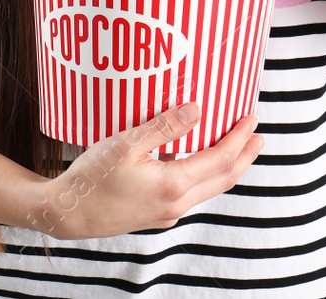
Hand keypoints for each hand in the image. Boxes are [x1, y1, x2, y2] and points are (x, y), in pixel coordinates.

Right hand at [26, 103, 263, 239]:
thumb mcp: (126, 143)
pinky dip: (206, 177)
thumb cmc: (91, 177)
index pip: (221, 159)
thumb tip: (198, 110)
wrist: (67, 213)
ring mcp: (167, 214)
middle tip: (258, 135)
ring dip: (227, 167)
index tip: (252, 119)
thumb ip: (165, 126)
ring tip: (236, 148)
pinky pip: (192, 194)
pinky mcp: (156, 216)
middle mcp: (176, 204)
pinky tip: (198, 163)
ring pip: (209, 189)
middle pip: (223, 179)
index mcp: (173, 184)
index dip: (240, 138)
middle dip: (244, 156)